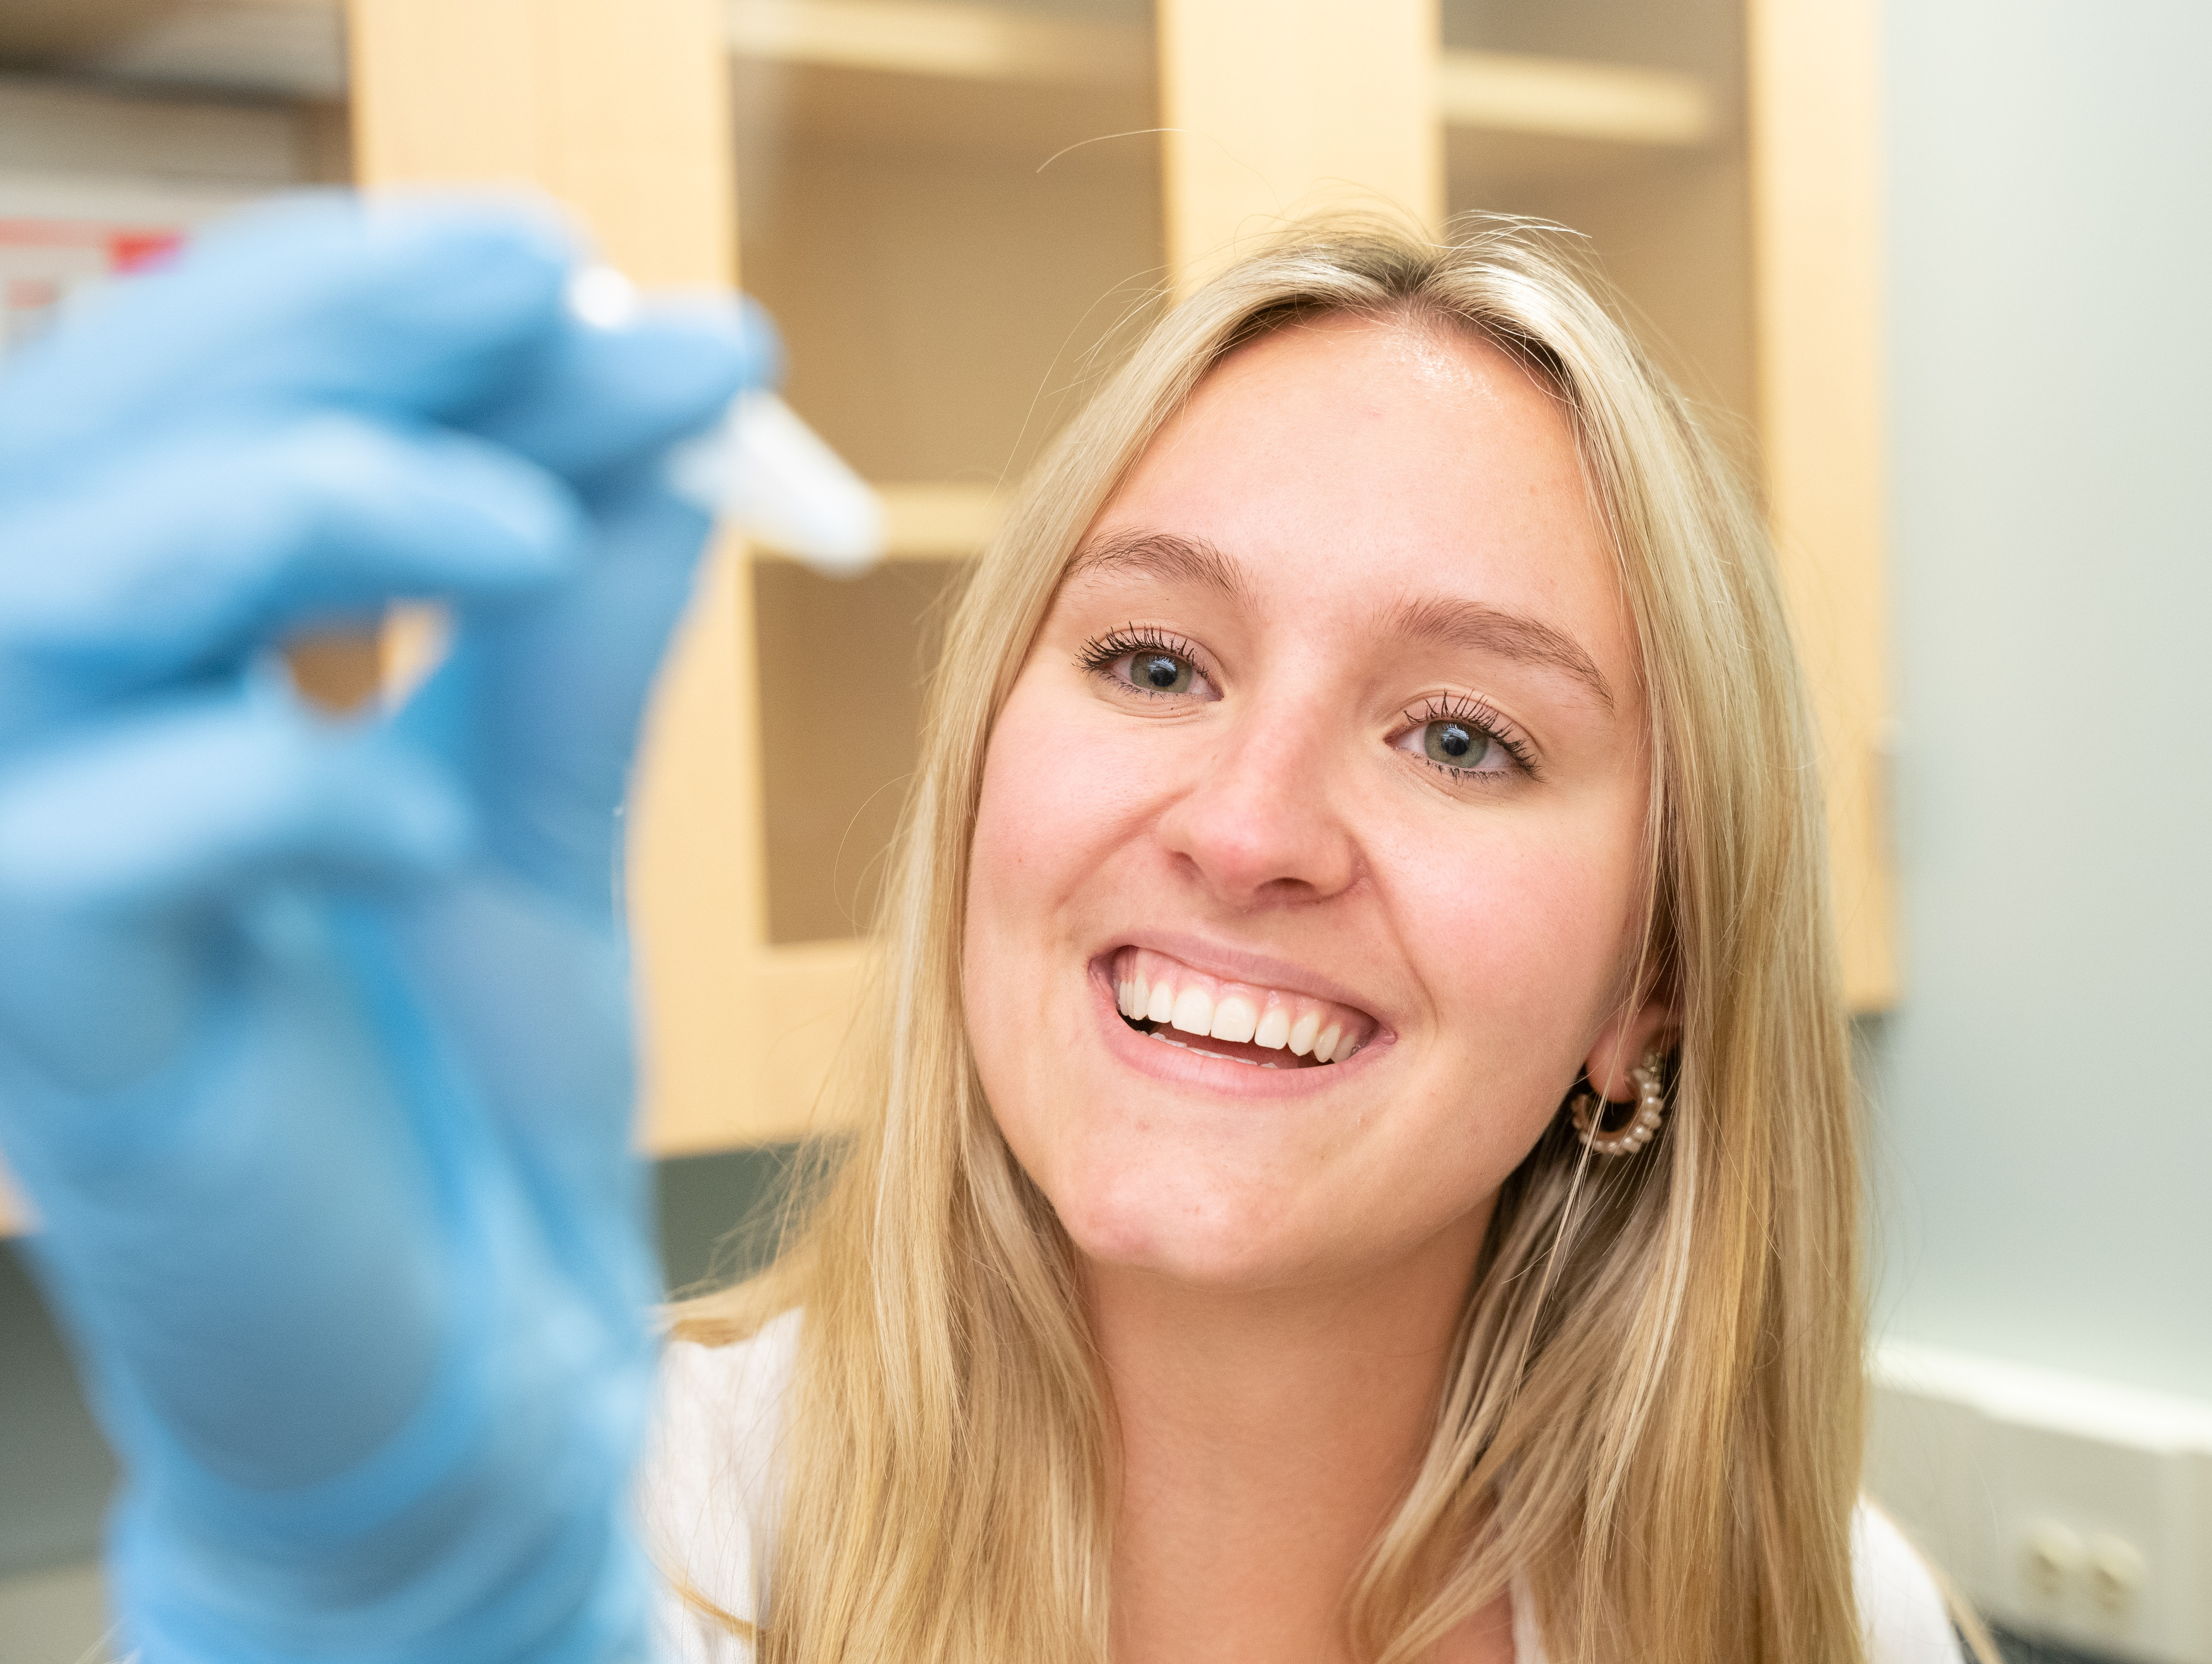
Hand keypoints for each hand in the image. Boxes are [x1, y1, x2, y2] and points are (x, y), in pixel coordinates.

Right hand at [0, 194, 764, 1661]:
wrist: (481, 1359)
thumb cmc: (474, 1094)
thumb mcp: (537, 807)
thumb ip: (575, 617)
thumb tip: (674, 395)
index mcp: (159, 674)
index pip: (208, 402)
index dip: (361, 303)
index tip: (565, 257)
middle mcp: (60, 743)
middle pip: (108, 440)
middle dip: (324, 335)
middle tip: (538, 271)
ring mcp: (36, 887)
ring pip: (58, 598)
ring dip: (289, 508)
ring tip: (516, 514)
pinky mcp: (65, 1037)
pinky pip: (92, 849)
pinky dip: (276, 784)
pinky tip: (427, 808)